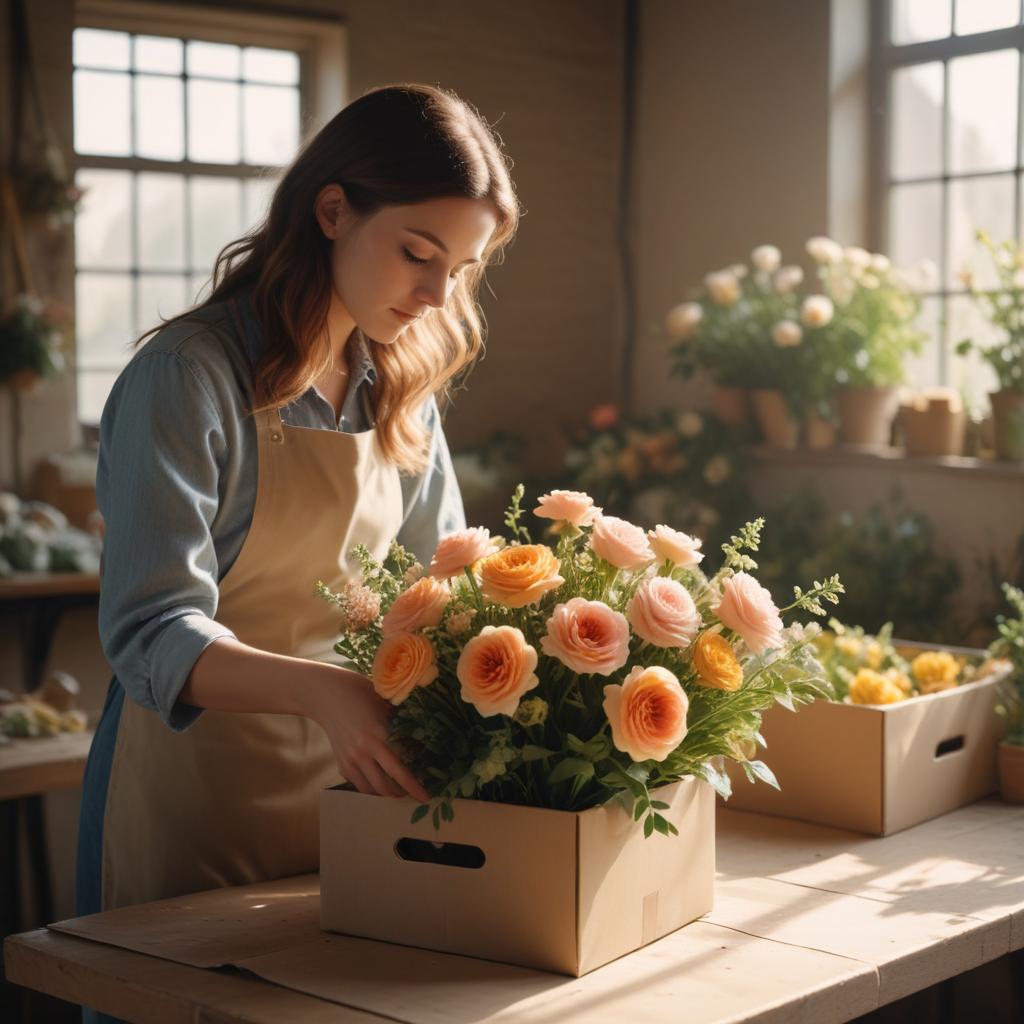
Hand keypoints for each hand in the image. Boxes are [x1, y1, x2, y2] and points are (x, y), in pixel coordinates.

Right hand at [300, 665, 429, 802]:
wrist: (326, 694)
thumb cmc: (359, 692)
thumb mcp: (384, 704)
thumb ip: (399, 723)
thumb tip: (419, 739)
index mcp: (377, 736)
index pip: (398, 770)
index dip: (413, 786)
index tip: (426, 797)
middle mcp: (362, 752)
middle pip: (384, 787)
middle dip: (400, 795)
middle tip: (413, 795)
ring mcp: (349, 760)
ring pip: (369, 790)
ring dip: (384, 795)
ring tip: (398, 791)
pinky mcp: (341, 764)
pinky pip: (358, 783)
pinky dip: (370, 787)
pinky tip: (381, 782)